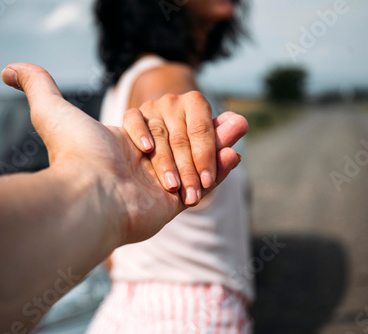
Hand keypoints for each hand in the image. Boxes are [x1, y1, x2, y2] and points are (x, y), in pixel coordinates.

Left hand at [1, 63, 245, 244]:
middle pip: (185, 138)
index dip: (175, 118)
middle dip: (208, 129)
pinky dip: (221, 167)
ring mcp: (162, 183)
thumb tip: (6, 65)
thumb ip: (37, 85)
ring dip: (220, 143)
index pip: (161, 123)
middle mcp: (145, 163)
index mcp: (126, 142)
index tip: (191, 105)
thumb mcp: (52, 110)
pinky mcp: (175, 203)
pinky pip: (205, 182)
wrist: (91, 195)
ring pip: (199, 158)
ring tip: (240, 127)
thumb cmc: (76, 153)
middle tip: (233, 118)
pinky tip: (235, 152)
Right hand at [122, 93, 247, 205]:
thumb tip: (235, 155)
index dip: (206, 157)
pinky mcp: (131, 115)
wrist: (144, 169)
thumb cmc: (182, 164)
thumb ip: (217, 160)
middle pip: (181, 137)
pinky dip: (140, 133)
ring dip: (166, 163)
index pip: (202, 131)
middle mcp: (174, 102)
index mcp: (197, 105)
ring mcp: (152, 108)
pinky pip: (133, 119)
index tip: (207, 182)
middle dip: (187, 169)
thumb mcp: (199, 165)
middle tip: (192, 195)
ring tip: (172, 186)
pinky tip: (147, 149)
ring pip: (160, 134)